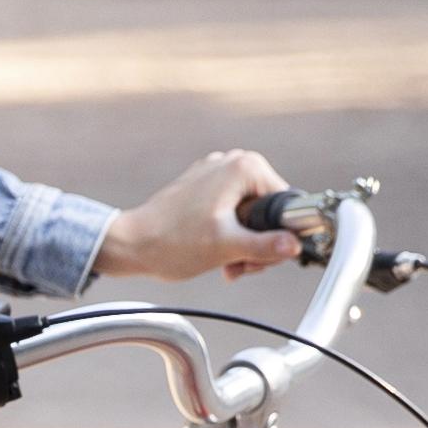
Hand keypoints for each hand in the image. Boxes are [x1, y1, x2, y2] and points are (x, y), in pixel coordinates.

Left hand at [92, 148, 307, 284]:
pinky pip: (234, 212)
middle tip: (239, 265)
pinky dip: (231, 235)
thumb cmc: (172, 242)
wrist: (132, 245)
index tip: (260, 259)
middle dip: (259, 244)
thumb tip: (294, 246)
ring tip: (227, 263)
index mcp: (245, 167)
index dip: (278, 238)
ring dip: (245, 245)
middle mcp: (234, 162)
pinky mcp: (207, 187)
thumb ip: (265, 246)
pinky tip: (218, 254)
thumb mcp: (227, 247)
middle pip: (270, 212)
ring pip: (254, 216)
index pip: (285, 207)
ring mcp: (218, 173)